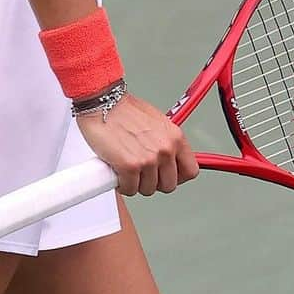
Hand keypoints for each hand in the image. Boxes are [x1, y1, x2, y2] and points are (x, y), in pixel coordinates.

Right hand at [76, 92, 199, 196]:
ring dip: (136, 183)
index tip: (167, 176)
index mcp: (175, 137)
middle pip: (169, 184)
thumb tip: (166, 158)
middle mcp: (165, 149)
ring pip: (148, 189)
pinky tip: (118, 171)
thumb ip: (164, 141)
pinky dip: (122, 184)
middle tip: (142, 173)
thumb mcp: (155, 122)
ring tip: (127, 168)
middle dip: (154, 182)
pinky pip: (130, 189)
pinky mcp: (130, 167)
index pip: (190, 170)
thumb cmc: (123, 110)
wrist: (102, 104)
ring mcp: (148, 159)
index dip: (178, 177)